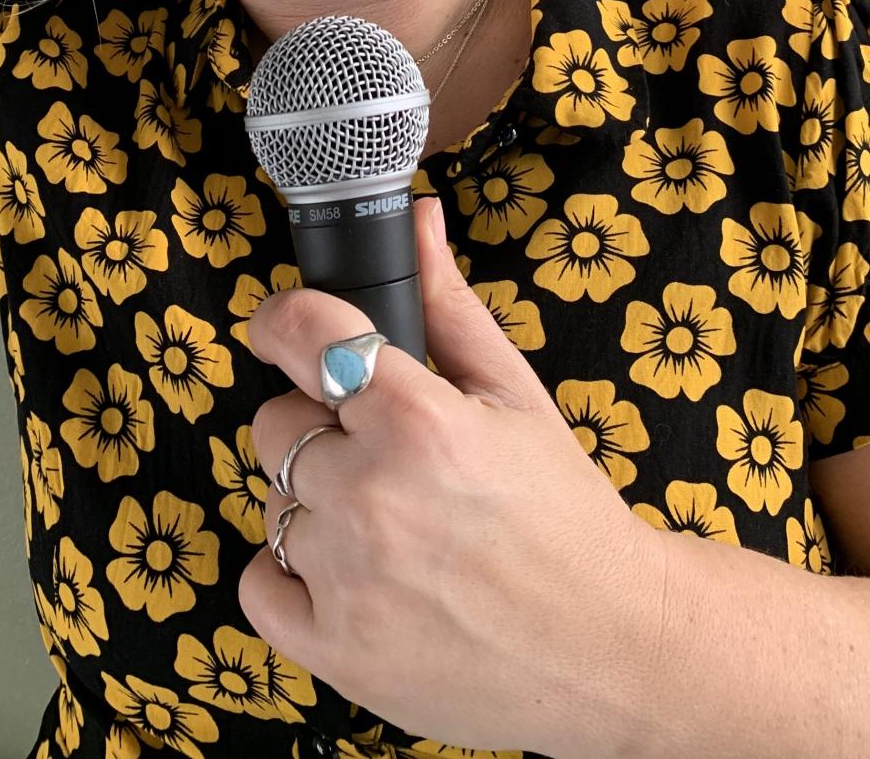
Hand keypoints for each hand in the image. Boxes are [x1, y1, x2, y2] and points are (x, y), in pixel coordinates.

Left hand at [241, 194, 663, 756]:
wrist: (610, 647)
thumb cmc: (564, 512)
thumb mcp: (515, 393)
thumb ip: (447, 304)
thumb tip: (417, 219)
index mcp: (419, 420)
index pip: (304, 334)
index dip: (285, 321)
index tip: (282, 328)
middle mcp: (373, 495)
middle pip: (277, 425)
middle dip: (320, 429)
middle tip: (385, 456)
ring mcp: (347, 579)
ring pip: (273, 503)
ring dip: (317, 506)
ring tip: (391, 524)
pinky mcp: (333, 650)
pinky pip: (259, 582)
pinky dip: (294, 577)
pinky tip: (357, 575)